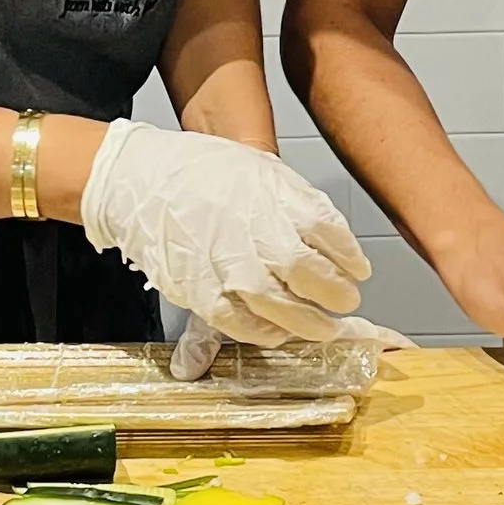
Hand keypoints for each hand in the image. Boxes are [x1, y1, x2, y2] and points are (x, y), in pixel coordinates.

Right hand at [78, 123, 370, 342]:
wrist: (144, 177)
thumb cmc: (208, 173)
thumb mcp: (262, 173)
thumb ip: (301, 206)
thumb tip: (336, 242)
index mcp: (276, 197)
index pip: (330, 232)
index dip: (349, 257)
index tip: (359, 271)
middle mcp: (255, 231)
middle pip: (310, 272)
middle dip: (335, 293)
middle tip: (347, 301)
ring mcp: (227, 262)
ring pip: (279, 304)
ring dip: (307, 321)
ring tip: (323, 327)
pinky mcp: (199, 288)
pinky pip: (238, 321)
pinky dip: (262, 332)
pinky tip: (278, 332)